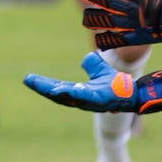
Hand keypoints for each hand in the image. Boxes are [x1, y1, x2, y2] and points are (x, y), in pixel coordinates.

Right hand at [24, 51, 161, 113]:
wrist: (133, 93)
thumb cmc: (117, 84)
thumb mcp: (100, 69)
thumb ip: (92, 64)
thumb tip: (85, 60)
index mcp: (79, 93)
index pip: (56, 88)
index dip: (43, 84)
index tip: (29, 78)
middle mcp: (81, 100)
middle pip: (57, 94)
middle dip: (42, 88)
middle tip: (28, 80)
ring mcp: (90, 102)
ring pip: (68, 97)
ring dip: (54, 92)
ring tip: (41, 85)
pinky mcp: (100, 101)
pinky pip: (84, 97)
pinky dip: (73, 94)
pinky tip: (63, 90)